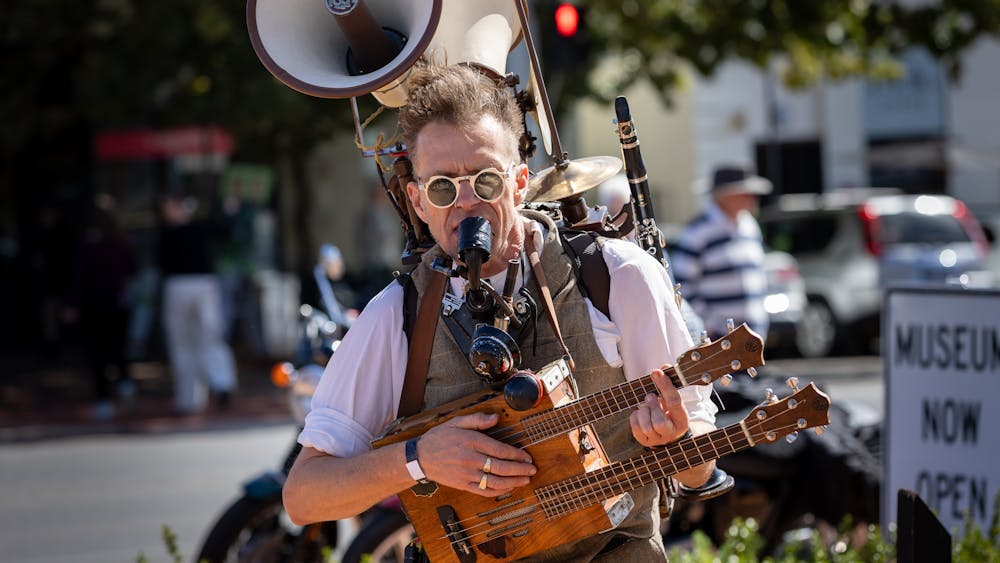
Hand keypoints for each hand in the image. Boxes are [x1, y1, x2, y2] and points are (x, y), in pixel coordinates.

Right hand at [417, 412, 535, 496]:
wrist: (419, 457)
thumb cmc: (439, 438)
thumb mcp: (457, 422)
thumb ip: (477, 420)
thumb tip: (496, 418)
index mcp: (471, 442)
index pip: (500, 450)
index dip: (517, 455)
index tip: (527, 457)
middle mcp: (470, 459)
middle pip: (501, 467)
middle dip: (520, 469)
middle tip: (532, 469)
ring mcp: (467, 474)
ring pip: (495, 481)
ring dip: (513, 482)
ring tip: (525, 480)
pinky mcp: (463, 485)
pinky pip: (484, 491)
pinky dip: (499, 491)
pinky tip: (508, 488)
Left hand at [629, 369, 689, 446]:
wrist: (667, 432)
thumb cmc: (669, 412)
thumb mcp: (673, 399)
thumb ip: (668, 384)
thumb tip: (664, 367)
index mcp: (682, 419)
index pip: (675, 402)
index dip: (665, 385)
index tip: (656, 372)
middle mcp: (671, 432)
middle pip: (659, 422)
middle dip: (652, 406)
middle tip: (651, 396)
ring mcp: (657, 439)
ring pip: (646, 426)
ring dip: (643, 411)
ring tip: (646, 406)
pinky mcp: (645, 442)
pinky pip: (636, 428)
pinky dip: (635, 417)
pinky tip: (640, 413)